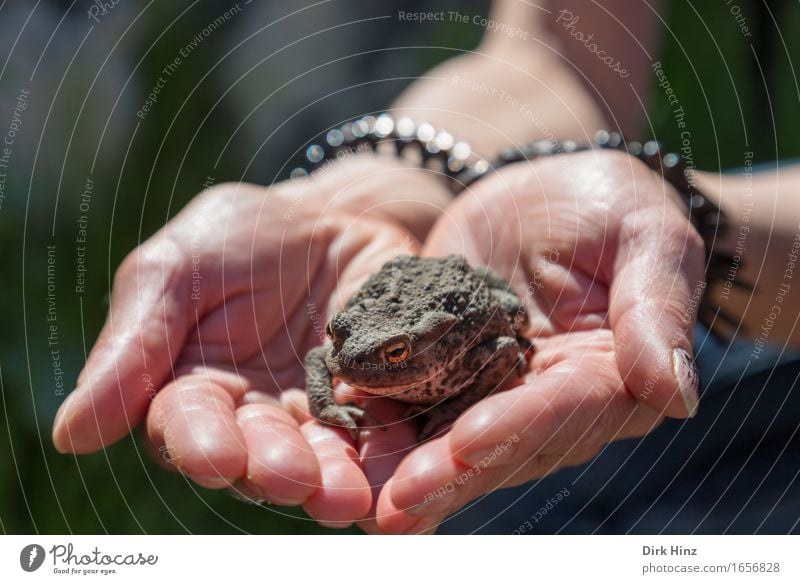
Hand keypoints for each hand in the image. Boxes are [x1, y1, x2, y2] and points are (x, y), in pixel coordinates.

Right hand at [51, 155, 450, 515]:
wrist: (330, 217)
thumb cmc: (239, 238)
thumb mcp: (176, 271)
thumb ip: (133, 346)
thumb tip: (70, 434)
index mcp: (193, 386)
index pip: (188, 426)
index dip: (200, 443)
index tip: (216, 457)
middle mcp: (255, 415)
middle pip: (259, 455)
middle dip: (275, 468)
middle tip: (294, 479)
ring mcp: (318, 413)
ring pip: (322, 457)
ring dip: (332, 479)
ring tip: (346, 494)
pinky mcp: (376, 402)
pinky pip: (383, 434)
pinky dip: (387, 456)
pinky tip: (394, 473)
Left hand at [371, 149, 705, 532]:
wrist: (548, 195)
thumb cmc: (612, 208)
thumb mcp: (646, 238)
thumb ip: (657, 311)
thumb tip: (679, 393)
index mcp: (608, 377)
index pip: (565, 411)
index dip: (519, 427)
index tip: (471, 443)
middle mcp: (547, 401)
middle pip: (499, 444)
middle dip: (446, 472)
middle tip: (394, 504)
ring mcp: (491, 392)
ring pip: (447, 439)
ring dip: (401, 468)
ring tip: (353, 493)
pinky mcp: (444, 372)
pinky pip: (411, 405)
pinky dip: (378, 426)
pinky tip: (337, 446)